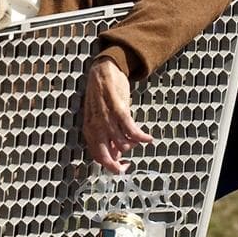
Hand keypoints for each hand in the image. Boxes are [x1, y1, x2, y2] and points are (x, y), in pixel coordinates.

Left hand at [83, 58, 153, 173]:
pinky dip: (142, 137)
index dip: (110, 166)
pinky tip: (148, 138)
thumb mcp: (98, 118)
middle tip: (128, 165)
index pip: (98, 157)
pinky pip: (132, 130)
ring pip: (123, 144)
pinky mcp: (119, 109)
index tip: (122, 166)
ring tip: (137, 139)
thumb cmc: (101, 95)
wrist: (102, 71)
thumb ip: (104, 136)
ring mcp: (106, 119)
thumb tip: (115, 155)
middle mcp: (95, 127)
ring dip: (133, 144)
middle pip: (106, 156)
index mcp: (89, 130)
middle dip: (118, 166)